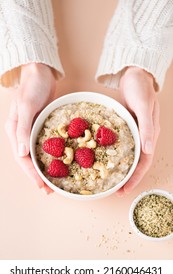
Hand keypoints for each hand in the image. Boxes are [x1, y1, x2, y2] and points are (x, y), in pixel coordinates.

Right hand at [5, 63, 55, 193]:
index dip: (31, 173)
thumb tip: (22, 153)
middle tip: (49, 190)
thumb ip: (23, 129)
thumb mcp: (27, 106)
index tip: (42, 186)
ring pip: (37, 154)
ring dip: (44, 169)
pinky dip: (51, 156)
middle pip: (28, 160)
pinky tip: (59, 162)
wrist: (40, 72)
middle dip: (38, 176)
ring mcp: (32, 130)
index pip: (22, 158)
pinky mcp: (42, 126)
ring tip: (53, 182)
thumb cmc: (32, 87)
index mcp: (14, 131)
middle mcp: (22, 134)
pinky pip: (45, 145)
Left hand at [116, 67, 159, 195]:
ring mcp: (135, 131)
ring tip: (112, 179)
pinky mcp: (127, 126)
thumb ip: (147, 128)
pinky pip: (122, 144)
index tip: (124, 190)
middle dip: (128, 178)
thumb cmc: (140, 88)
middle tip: (116, 190)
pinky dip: (115, 153)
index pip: (144, 163)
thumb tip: (148, 150)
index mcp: (150, 134)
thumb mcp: (144, 107)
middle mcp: (143, 136)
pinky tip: (105, 157)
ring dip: (122, 168)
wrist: (135, 74)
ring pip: (130, 155)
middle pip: (137, 163)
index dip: (135, 178)